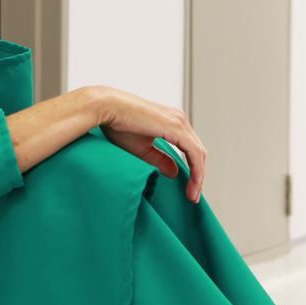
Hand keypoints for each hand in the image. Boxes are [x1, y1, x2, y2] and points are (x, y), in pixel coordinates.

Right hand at [96, 87, 207, 203]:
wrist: (107, 108)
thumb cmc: (118, 125)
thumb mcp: (142, 148)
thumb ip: (160, 160)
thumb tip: (174, 173)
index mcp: (172, 122)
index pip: (190, 149)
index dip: (193, 170)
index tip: (189, 190)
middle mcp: (179, 120)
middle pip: (197, 152)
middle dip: (198, 175)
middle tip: (192, 196)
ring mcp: (179, 122)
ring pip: (199, 153)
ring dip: (198, 176)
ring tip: (192, 195)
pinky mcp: (176, 127)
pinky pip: (194, 153)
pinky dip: (196, 171)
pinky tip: (192, 185)